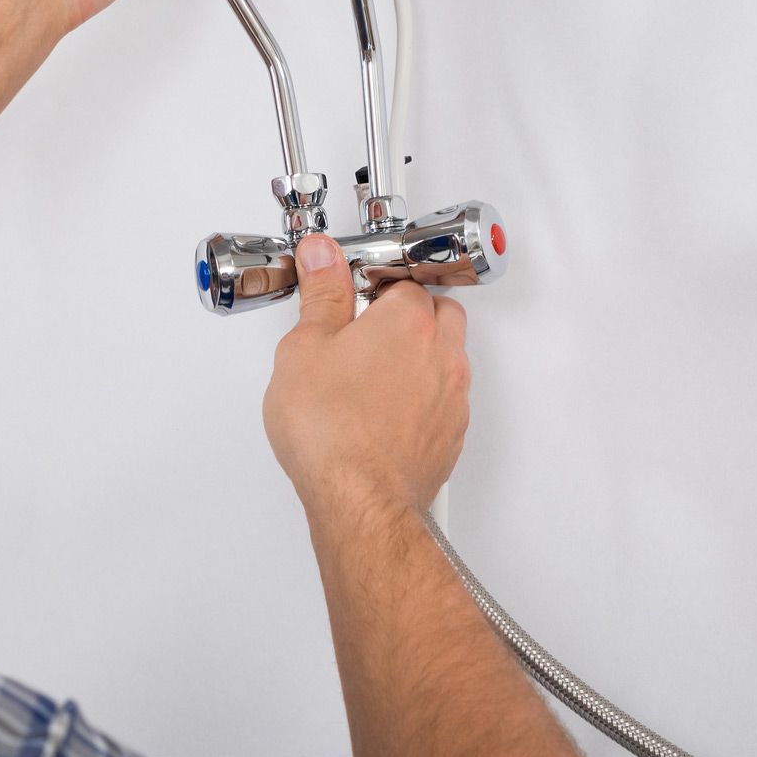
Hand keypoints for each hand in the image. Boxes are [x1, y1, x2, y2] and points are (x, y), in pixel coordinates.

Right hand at [263, 235, 470, 524]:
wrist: (360, 500)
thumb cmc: (333, 432)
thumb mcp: (304, 348)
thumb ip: (320, 294)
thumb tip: (322, 256)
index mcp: (408, 321)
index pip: (404, 282)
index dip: (375, 288)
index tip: (351, 300)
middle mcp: (442, 353)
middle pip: (439, 313)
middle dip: (408, 315)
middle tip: (367, 331)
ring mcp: (452, 397)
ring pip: (449, 356)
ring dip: (421, 356)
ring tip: (374, 373)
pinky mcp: (451, 434)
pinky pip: (447, 399)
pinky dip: (425, 397)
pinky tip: (387, 411)